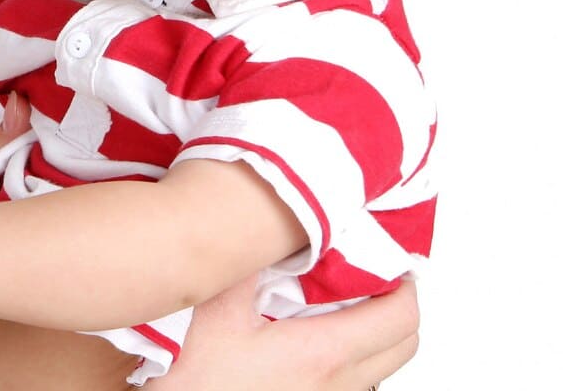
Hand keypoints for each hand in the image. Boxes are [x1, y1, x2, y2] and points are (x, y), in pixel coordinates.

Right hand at [150, 275, 418, 390]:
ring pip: (382, 364)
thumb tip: (267, 230)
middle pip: (406, 343)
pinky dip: (350, 353)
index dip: (405, 284)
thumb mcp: (216, 312)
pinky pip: (355, 380)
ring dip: (374, 331)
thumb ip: (248, 267)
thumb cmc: (198, 382)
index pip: (399, 317)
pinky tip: (311, 334)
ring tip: (339, 302)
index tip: (389, 261)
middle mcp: (338, 383)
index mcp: (322, 353)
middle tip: (372, 276)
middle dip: (397, 305)